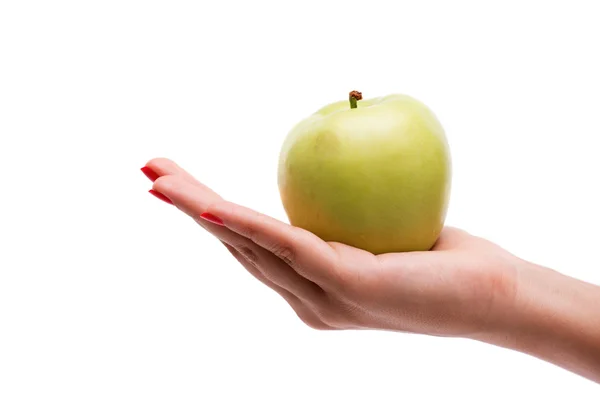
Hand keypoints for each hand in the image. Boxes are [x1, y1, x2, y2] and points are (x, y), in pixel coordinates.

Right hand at [141, 158, 520, 337]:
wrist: (492, 296)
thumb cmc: (440, 260)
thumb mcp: (381, 230)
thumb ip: (345, 220)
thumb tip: (330, 179)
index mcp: (310, 286)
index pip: (251, 245)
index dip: (211, 215)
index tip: (179, 184)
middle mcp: (306, 298)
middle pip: (236, 246)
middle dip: (188, 208)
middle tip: (149, 171)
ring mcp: (323, 297)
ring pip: (250, 246)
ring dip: (200, 212)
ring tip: (160, 181)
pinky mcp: (348, 289)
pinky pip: (289, 247)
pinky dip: (246, 226)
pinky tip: (210, 209)